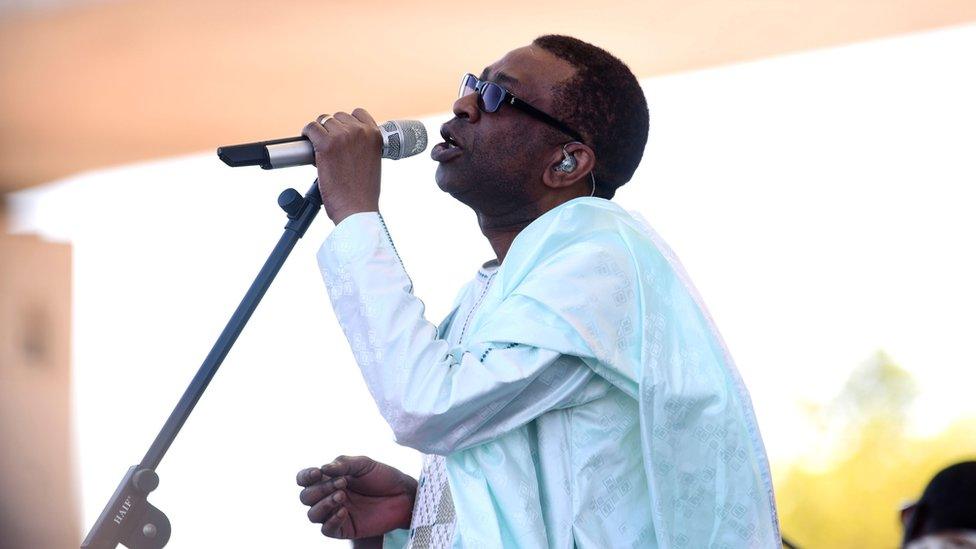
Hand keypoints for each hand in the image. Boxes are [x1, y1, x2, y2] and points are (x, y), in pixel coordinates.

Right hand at [296, 455, 416, 539]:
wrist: (404, 494)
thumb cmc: (383, 477)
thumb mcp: (364, 464)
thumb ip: (343, 464)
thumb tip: (322, 469)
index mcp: (330, 479)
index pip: (305, 479)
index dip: (305, 476)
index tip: (318, 473)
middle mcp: (329, 496)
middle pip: (306, 497)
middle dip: (319, 489)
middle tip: (342, 483)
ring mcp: (336, 513)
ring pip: (312, 514)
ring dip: (323, 504)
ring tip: (342, 496)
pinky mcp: (345, 528)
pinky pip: (327, 529)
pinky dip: (331, 520)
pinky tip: (343, 511)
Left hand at [302, 109, 382, 224]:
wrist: (357, 208)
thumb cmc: (363, 192)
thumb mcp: (371, 161)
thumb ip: (362, 145)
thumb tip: (344, 140)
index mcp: (375, 134)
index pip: (358, 113)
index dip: (347, 123)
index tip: (341, 133)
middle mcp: (360, 131)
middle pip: (338, 116)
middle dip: (332, 130)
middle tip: (330, 148)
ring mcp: (342, 136)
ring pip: (323, 121)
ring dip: (320, 133)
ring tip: (321, 149)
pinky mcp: (326, 144)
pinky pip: (311, 129)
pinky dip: (307, 135)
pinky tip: (309, 146)